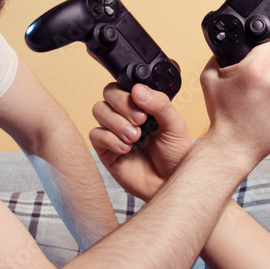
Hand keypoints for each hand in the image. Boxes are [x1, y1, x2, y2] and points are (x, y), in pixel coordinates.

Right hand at [91, 83, 192, 199]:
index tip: (142, 104)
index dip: (129, 91)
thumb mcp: (174, 125)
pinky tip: (127, 149)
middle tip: (141, 120)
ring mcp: (114, 131)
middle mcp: (125, 114)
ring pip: (99, 110)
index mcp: (143, 105)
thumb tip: (137, 89)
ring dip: (117, 122)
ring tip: (135, 137)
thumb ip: (159, 104)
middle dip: (123, 105)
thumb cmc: (175, 155)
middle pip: (108, 93)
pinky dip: (111, 140)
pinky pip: (95, 135)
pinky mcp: (105, 150)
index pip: (126, 85)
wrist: (170, 184)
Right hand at [199, 41, 269, 167]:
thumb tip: (226, 50)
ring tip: (257, 104)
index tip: (259, 59)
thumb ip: (218, 58)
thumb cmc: (221, 115)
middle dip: (268, 71)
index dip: (263, 52)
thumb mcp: (209, 79)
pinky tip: (264, 114)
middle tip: (253, 86)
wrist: (232, 146)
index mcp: (255, 69)